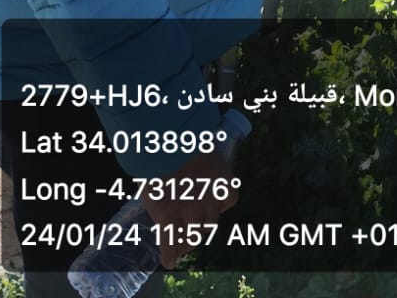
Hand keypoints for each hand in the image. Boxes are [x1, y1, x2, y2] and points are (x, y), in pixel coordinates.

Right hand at [142, 147, 241, 268]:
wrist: (166, 143)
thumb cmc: (184, 135)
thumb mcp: (201, 140)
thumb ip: (201, 148)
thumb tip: (196, 139)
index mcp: (222, 180)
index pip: (229, 200)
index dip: (219, 204)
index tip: (211, 203)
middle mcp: (210, 200)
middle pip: (210, 223)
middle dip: (202, 228)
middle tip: (193, 230)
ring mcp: (189, 212)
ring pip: (193, 237)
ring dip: (188, 243)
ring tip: (182, 246)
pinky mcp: (168, 217)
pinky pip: (169, 243)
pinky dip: (169, 254)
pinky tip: (169, 261)